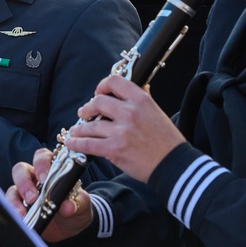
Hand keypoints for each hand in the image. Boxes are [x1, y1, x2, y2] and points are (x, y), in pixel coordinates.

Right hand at [7, 148, 93, 242]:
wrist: (72, 228)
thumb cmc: (77, 208)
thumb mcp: (82, 205)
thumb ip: (77, 204)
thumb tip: (67, 206)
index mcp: (52, 170)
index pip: (42, 157)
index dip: (41, 164)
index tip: (44, 177)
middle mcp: (35, 177)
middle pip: (22, 169)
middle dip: (24, 181)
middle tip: (32, 197)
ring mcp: (26, 190)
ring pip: (13, 186)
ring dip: (16, 198)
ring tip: (22, 211)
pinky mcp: (19, 205)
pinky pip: (10, 202)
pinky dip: (13, 208)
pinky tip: (20, 217)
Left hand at [64, 74, 184, 182]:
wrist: (173, 165)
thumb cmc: (167, 141)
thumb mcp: (158, 112)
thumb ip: (145, 98)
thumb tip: (140, 85)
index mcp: (141, 100)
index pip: (114, 81)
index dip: (102, 86)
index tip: (98, 93)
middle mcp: (129, 112)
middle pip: (97, 102)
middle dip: (87, 108)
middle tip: (84, 114)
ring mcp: (121, 131)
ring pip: (90, 125)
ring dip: (79, 129)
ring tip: (75, 131)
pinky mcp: (114, 149)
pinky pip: (88, 144)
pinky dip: (77, 144)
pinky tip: (73, 143)